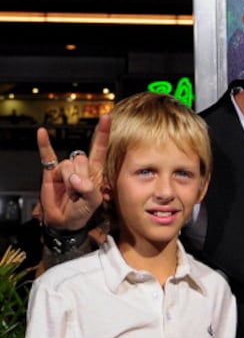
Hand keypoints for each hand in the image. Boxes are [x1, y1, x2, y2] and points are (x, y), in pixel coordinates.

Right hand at [38, 115, 110, 230]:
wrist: (65, 220)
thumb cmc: (82, 210)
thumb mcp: (93, 202)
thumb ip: (89, 189)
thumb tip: (75, 178)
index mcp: (95, 171)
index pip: (100, 148)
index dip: (103, 133)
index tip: (106, 117)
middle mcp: (81, 166)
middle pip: (81, 159)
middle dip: (80, 177)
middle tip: (79, 192)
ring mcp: (66, 168)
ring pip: (68, 164)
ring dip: (68, 180)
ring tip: (70, 193)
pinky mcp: (51, 171)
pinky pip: (47, 155)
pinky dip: (44, 144)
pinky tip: (42, 132)